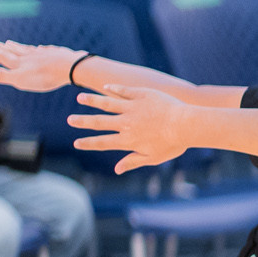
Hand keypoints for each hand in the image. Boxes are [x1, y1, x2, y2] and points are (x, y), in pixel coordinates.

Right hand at [0, 41, 80, 93]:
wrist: (68, 67)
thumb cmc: (43, 76)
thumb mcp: (20, 79)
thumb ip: (3, 76)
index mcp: (21, 63)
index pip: (6, 57)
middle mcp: (31, 57)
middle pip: (16, 51)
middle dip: (5, 48)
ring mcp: (44, 54)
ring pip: (29, 50)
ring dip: (19, 47)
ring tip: (12, 43)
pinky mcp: (58, 55)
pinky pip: (46, 51)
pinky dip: (41, 49)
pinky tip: (41, 48)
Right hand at [68, 83, 193, 172]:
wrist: (186, 125)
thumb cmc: (173, 144)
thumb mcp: (153, 157)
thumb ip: (133, 162)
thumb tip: (117, 169)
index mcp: (129, 140)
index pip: (103, 142)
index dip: (89, 143)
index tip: (77, 142)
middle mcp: (126, 124)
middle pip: (99, 122)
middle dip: (83, 122)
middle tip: (70, 120)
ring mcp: (132, 107)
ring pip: (107, 103)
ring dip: (92, 101)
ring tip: (80, 98)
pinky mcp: (141, 94)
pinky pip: (123, 90)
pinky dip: (113, 89)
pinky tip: (104, 87)